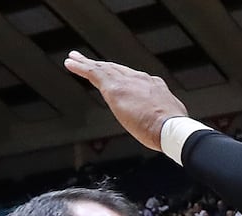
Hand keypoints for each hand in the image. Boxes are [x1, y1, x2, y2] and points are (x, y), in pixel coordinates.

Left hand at [64, 52, 187, 151]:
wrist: (171, 127)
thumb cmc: (172, 130)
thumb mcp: (171, 118)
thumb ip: (163, 116)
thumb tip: (164, 124)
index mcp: (153, 86)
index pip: (133, 78)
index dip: (121, 75)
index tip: (114, 75)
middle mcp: (140, 79)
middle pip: (115, 69)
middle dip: (102, 65)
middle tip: (88, 61)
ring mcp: (127, 82)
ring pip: (102, 68)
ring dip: (86, 63)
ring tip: (73, 58)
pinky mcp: (114, 88)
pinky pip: (93, 73)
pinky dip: (80, 67)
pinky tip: (70, 63)